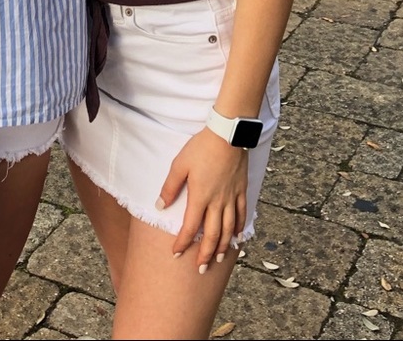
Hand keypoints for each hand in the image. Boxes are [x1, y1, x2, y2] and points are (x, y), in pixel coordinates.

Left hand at [156, 127, 248, 270]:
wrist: (227, 135)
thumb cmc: (201, 148)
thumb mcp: (179, 165)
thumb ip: (170, 187)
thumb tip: (160, 206)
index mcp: (200, 197)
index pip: (190, 227)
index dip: (182, 242)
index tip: (176, 253)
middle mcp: (217, 202)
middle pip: (212, 234)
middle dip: (205, 254)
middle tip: (201, 269)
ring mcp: (231, 197)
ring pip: (229, 229)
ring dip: (223, 246)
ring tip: (218, 259)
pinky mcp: (241, 190)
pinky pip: (242, 214)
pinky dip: (240, 229)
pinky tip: (238, 237)